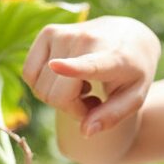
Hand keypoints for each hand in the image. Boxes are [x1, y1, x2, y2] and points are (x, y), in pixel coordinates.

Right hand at [21, 16, 161, 135]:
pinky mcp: (47, 32)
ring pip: (41, 87)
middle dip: (72, 108)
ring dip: (59, 97)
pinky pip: (29, 74)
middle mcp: (84, 40)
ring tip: (84, 86)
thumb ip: (111, 116)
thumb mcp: (134, 98)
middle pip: (56, 96)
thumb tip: (85, 132)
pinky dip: (45, 84)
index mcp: (111, 58)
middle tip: (93, 101)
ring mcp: (62, 33)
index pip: (88, 65)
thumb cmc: (133, 72)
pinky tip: (68, 78)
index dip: (71, 68)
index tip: (57, 65)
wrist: (129, 35)